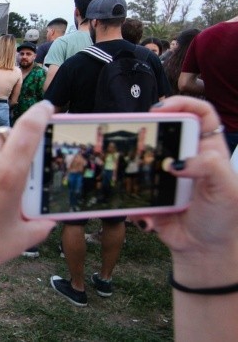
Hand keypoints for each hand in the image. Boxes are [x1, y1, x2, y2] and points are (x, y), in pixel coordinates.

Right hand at [135, 97, 237, 278]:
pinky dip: (132, 195)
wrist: (203, 251)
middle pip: (165, 130)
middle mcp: (186, 157)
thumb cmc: (222, 218)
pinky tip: (145, 213)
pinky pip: (133, 185)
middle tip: (136, 130)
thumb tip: (176, 162)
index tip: (161, 109)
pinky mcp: (150, 191)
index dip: (182, 103)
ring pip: (144, 155)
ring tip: (128, 164)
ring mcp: (165, 174)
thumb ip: (209, 168)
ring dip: (134, 160)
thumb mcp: (227, 191)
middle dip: (148, 127)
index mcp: (208, 149)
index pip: (200, 113)